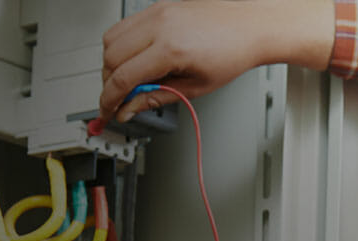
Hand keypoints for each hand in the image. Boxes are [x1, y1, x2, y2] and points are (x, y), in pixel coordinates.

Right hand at [100, 0, 333, 122]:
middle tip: (120, 100)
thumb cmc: (232, 52)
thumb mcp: (195, 88)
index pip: (122, 78)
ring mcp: (156, 13)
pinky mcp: (157, 7)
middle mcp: (159, 26)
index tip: (107, 113)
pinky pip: (124, 26)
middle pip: (110, 58)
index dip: (109, 101)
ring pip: (110, 40)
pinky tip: (136, 59)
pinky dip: (121, 45)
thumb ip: (156, 98)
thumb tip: (129, 109)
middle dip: (109, 83)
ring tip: (130, 79)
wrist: (250, 25)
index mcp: (170, 49)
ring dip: (112, 63)